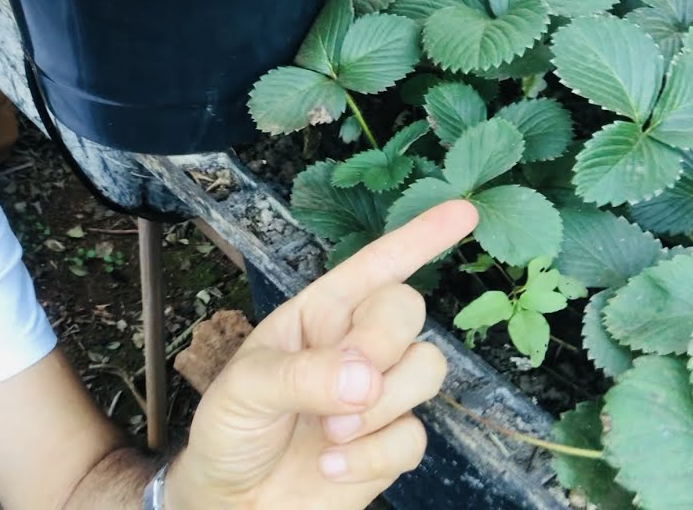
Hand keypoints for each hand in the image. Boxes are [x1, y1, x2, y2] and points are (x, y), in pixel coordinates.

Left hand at [166, 200, 478, 509]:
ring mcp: (379, 394)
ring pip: (427, 368)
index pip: (374, 265)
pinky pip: (416, 437)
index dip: (418, 237)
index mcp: (317, 314)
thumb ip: (301, 375)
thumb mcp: (244, 391)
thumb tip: (365, 378)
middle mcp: (354, 345)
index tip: (462, 212)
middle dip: (381, 342)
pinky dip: (371, 456)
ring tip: (325, 434)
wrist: (234, 502)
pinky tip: (330, 466)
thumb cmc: (230, 431)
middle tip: (346, 383)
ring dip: (377, 406)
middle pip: (406, 310)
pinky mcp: (391, 444)